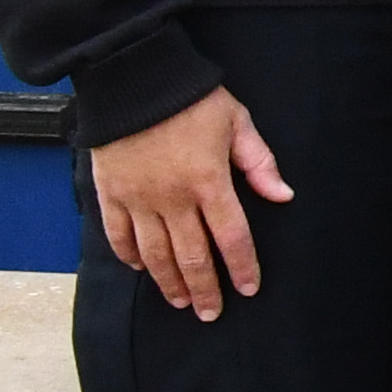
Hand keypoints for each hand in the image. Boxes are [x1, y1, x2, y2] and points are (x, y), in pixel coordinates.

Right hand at [91, 87, 291, 318]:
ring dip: (168, 281)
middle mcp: (172, 197)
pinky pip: (117, 234)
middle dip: (204, 288)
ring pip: (154, 253)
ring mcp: (137, 198)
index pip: (231, 236)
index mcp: (209, 181)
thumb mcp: (237, 122)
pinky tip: (140, 270)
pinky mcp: (108, 192)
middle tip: (211, 312)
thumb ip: (259, 162)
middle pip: (191, 255)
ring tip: (181, 301)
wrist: (132, 79)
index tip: (248, 289)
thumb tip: (283, 196)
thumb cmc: (191, 98)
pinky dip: (129, 256)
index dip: (241, 266)